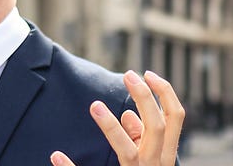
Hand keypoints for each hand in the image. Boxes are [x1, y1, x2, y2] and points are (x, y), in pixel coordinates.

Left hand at [51, 71, 183, 165]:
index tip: (147, 74)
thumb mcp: (147, 160)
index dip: (164, 93)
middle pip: (159, 126)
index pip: (176, 117)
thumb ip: (141, 138)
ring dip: (110, 127)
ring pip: (129, 150)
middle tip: (127, 75)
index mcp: (166, 155)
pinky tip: (56, 156)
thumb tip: (127, 114)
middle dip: (145, 98)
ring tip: (93, 106)